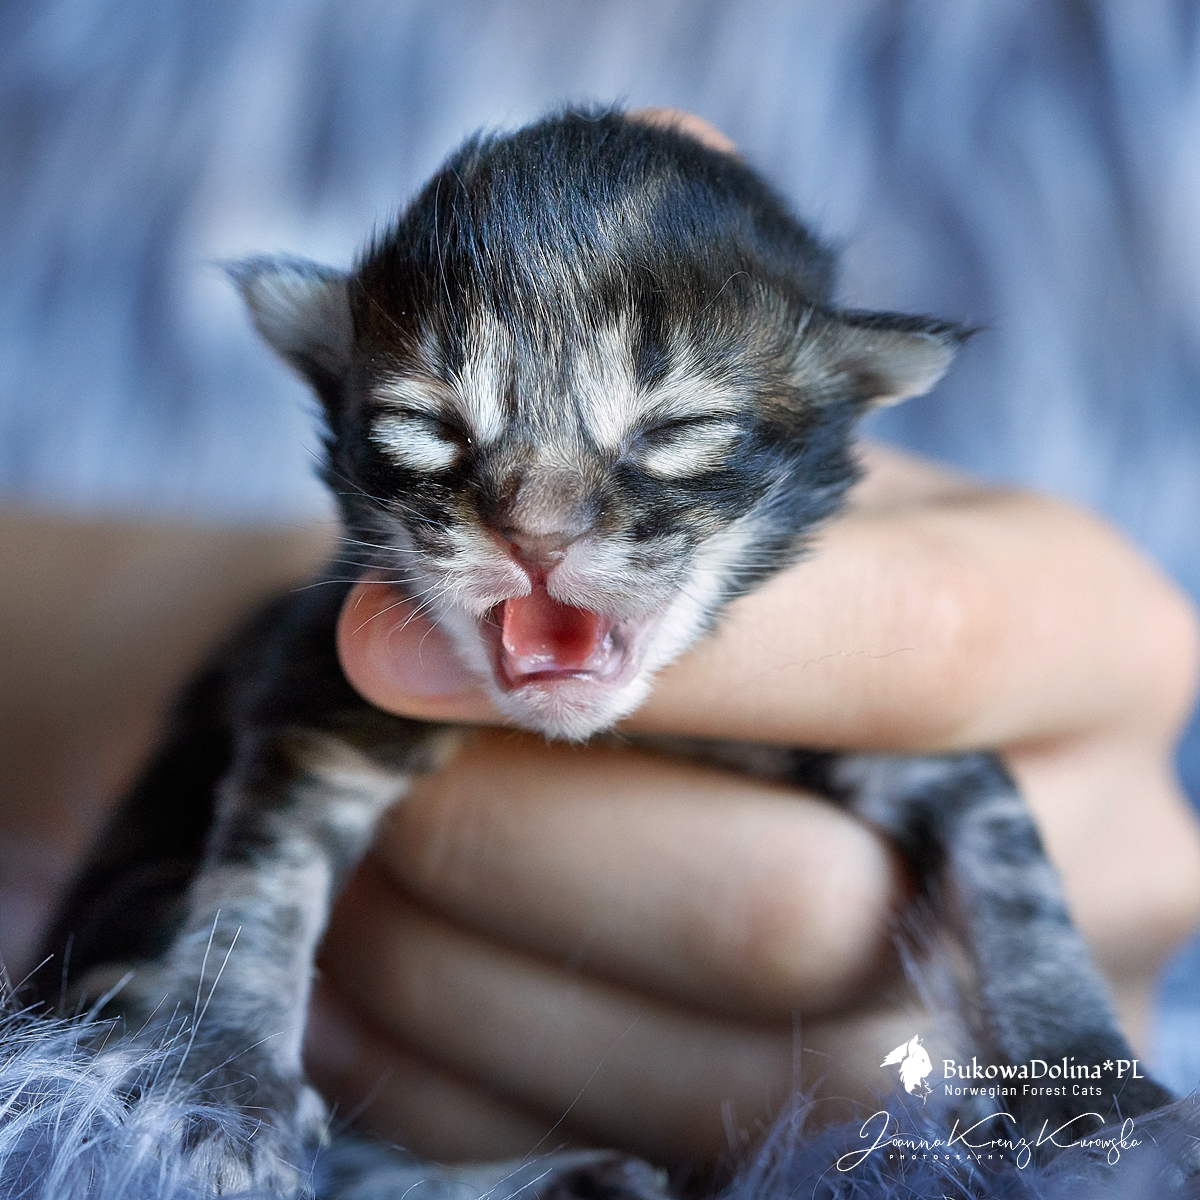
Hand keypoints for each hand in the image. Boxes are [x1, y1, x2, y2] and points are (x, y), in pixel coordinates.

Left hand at [305, 442, 1199, 1164]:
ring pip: (699, 1071)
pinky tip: (376, 960)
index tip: (402, 642)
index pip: (914, 645)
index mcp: (1084, 638)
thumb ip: (642, 547)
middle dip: (515, 835)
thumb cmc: (759, 564)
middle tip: (361, 764)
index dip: (649, 650)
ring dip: (456, 958)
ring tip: (354, 846)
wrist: (796, 695)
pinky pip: (614, 1149)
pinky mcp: (856, 1139)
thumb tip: (418, 630)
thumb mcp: (754, 504)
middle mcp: (1086, 857)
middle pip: (789, 903)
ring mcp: (987, 1037)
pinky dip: (447, 1058)